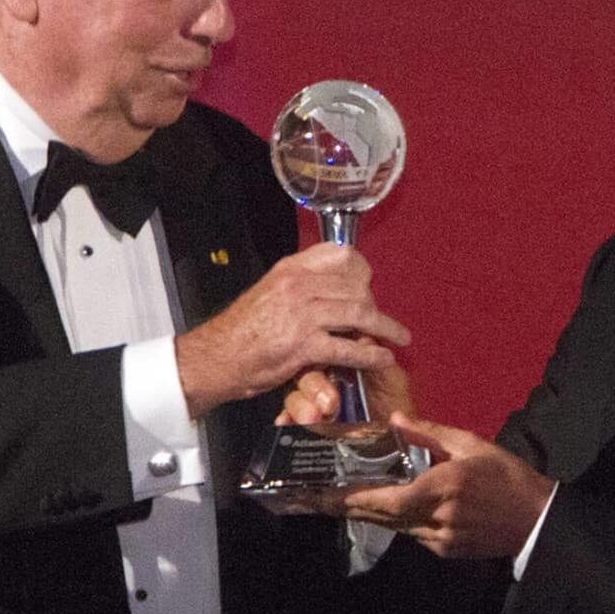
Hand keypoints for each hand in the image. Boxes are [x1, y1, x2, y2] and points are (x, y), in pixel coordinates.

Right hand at [175, 243, 409, 417]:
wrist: (215, 357)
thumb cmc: (241, 331)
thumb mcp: (269, 292)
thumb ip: (299, 287)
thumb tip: (328, 287)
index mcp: (291, 269)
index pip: (339, 254)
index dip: (360, 269)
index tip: (368, 281)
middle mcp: (299, 286)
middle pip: (356, 287)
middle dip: (373, 305)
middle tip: (382, 320)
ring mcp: (303, 315)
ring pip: (359, 315)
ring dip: (385, 328)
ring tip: (398, 336)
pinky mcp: (305, 345)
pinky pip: (348, 348)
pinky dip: (371, 355)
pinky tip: (382, 359)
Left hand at [338, 412, 553, 557]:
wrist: (537, 520)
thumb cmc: (507, 475)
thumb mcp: (473, 444)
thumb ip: (432, 433)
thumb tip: (397, 418)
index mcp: (448, 486)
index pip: (394, 498)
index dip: (361, 498)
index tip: (332, 492)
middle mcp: (440, 517)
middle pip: (385, 516)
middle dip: (350, 507)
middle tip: (315, 498)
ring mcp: (442, 539)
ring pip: (395, 527)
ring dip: (367, 515)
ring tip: (336, 503)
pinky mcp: (445, 550)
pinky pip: (411, 535)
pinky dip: (393, 521)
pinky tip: (379, 510)